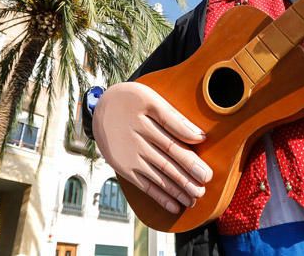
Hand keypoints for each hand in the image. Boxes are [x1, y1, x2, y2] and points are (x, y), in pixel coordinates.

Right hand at [92, 81, 212, 213]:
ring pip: (158, 174)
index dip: (190, 155)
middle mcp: (138, 138)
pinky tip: (174, 205)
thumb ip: (173, 117)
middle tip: (204, 184)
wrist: (99, 108)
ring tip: (195, 197)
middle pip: (167, 159)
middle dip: (188, 175)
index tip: (205, 169)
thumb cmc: (130, 100)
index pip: (173, 140)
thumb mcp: (149, 98)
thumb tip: (199, 136)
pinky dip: (160, 196)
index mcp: (147, 119)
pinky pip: (144, 185)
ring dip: (178, 189)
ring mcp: (130, 156)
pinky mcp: (123, 168)